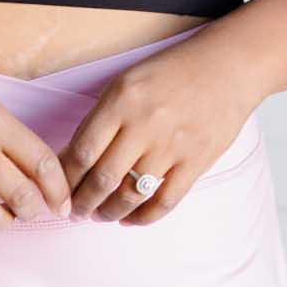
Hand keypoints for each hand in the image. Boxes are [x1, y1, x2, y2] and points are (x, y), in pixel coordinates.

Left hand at [58, 32, 258, 226]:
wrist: (226, 67)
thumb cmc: (171, 71)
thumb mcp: (126, 81)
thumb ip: (101, 117)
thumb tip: (72, 157)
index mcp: (121, 100)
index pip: (82, 151)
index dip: (66, 178)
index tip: (60, 189)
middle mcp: (144, 124)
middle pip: (103, 179)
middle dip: (83, 202)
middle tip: (76, 210)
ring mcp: (172, 146)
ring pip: (131, 195)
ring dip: (110, 212)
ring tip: (101, 215)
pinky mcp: (196, 162)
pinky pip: (165, 201)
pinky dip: (144, 217)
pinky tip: (131, 219)